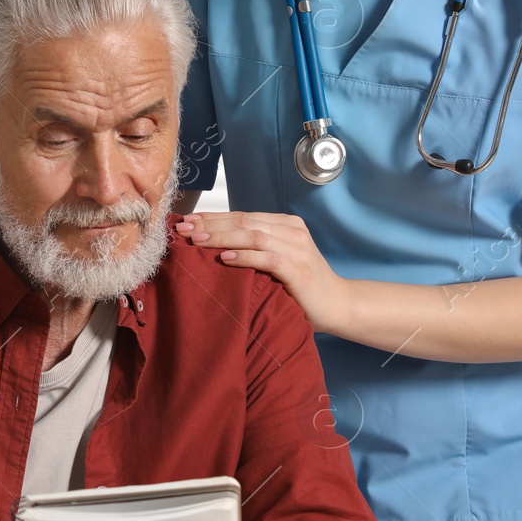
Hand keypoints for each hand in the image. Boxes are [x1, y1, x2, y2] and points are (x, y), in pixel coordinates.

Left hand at [174, 212, 346, 332]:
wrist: (338, 305)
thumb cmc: (302, 286)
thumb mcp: (279, 259)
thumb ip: (256, 248)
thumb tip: (213, 243)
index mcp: (286, 224)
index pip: (242, 215)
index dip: (212, 217)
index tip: (185, 220)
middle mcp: (292, 231)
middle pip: (243, 222)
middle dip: (210, 224)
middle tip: (183, 228)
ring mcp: (297, 249)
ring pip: (252, 236)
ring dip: (221, 237)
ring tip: (196, 241)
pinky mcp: (299, 270)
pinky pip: (267, 258)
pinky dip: (244, 257)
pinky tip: (224, 258)